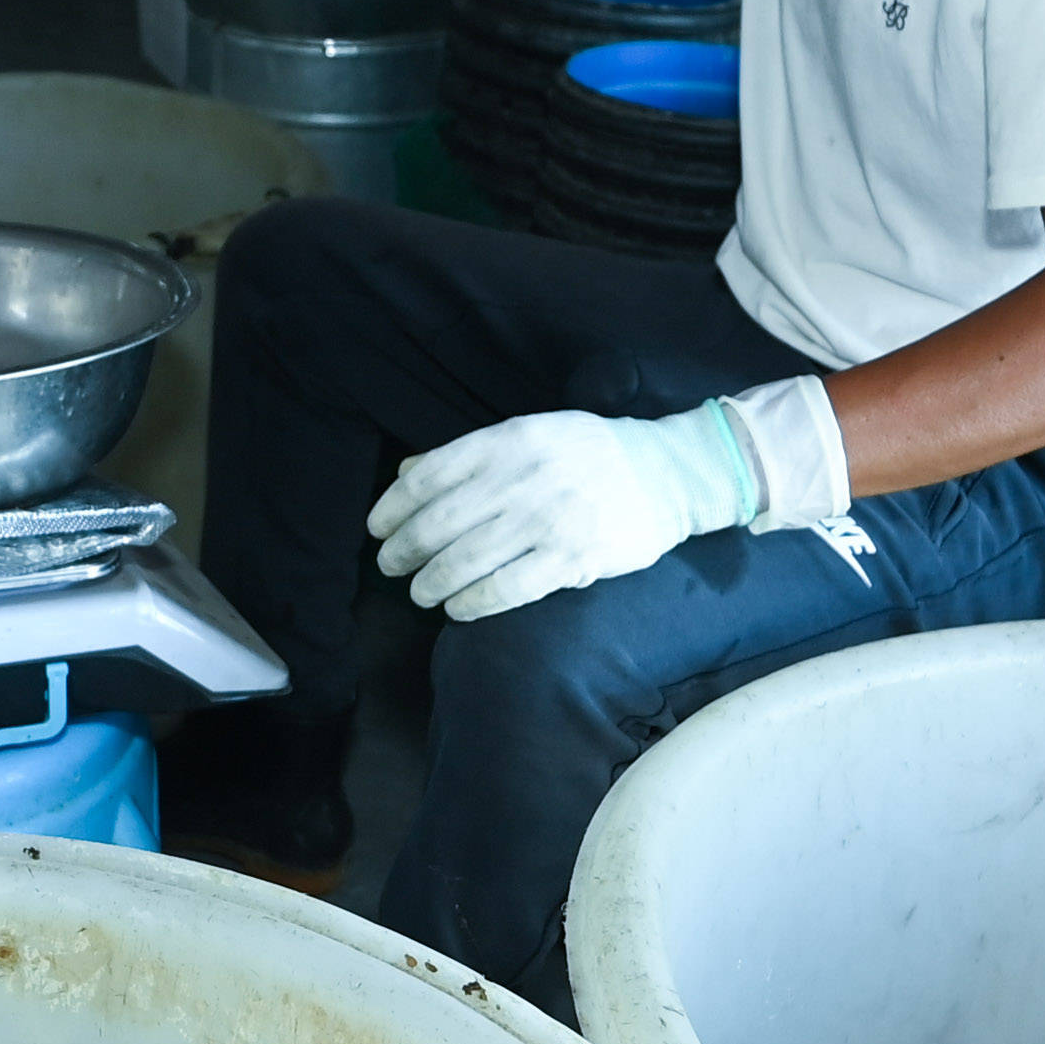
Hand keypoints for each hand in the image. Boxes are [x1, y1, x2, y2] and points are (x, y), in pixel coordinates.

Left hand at [371, 406, 761, 622]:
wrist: (668, 473)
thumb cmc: (589, 453)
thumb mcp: (529, 434)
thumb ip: (469, 454)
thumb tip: (407, 473)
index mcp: (508, 440)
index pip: (429, 477)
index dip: (393, 507)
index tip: (377, 528)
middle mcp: (522, 477)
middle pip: (439, 524)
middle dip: (404, 551)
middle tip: (390, 567)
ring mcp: (547, 520)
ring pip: (465, 561)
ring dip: (431, 583)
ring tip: (420, 593)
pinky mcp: (572, 558)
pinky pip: (505, 590)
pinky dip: (472, 604)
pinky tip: (458, 609)